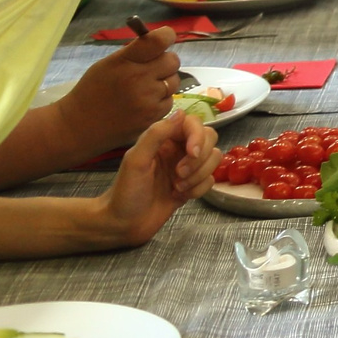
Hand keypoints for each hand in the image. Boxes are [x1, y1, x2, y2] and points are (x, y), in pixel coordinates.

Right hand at [57, 30, 179, 155]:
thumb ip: (134, 53)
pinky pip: (169, 101)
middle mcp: (138, 79)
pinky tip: (144, 104)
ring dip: (164, 82)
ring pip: (174, 82)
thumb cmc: (92, 91)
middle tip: (151, 69)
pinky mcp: (152, 117)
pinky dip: (161, 101)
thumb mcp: (107, 65)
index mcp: (124, 62)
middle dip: (165, 62)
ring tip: (145, 89)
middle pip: (172, 61)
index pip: (158, 41)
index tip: (165, 38)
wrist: (78, 126)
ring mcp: (147, 100)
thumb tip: (160, 43)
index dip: (166, 36)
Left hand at [95, 112, 218, 247]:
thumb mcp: (136, 160)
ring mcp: (187, 168)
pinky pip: (210, 179)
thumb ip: (156, 134)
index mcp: (164, 140)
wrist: (123, 225)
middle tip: (179, 174)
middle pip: (209, 138)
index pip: (193, 124)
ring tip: (177, 187)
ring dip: (198, 175)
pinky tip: (181, 196)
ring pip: (213, 159)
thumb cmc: (126, 191)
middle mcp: (178, 150)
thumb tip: (181, 112)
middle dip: (199, 159)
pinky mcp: (192, 186)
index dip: (198, 136)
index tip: (192, 153)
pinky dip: (199, 189)